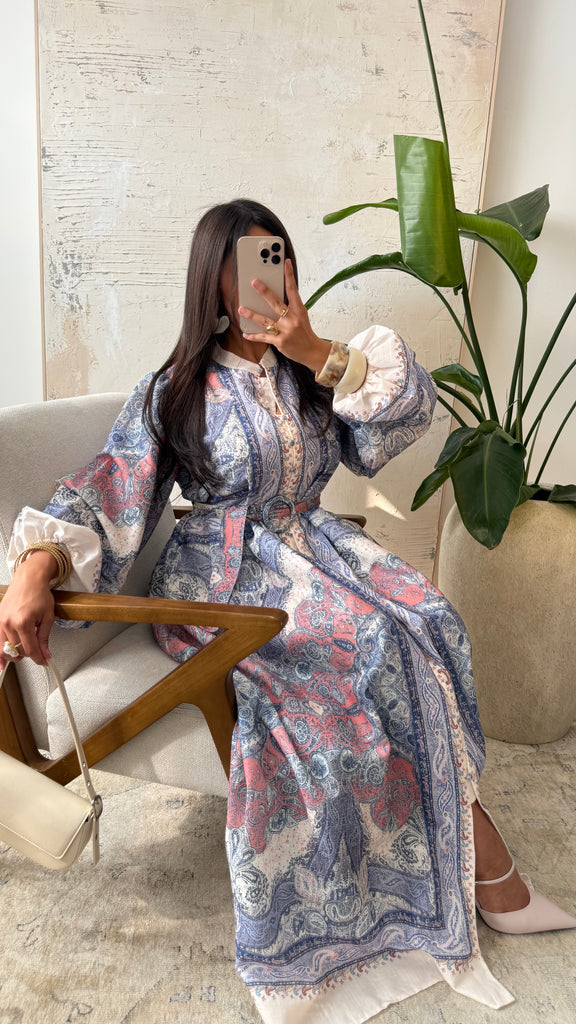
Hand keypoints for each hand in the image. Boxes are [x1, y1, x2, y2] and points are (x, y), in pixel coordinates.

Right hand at [0, 553, 55, 668]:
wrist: (29, 579)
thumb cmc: (39, 593)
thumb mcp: (47, 617)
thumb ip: (44, 638)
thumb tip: (45, 654)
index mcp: (23, 622)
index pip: (30, 649)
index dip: (38, 658)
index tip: (44, 662)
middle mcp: (9, 623)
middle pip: (17, 651)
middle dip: (28, 655)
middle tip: (36, 653)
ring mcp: (0, 621)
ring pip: (5, 649)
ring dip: (15, 654)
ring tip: (22, 654)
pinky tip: (1, 662)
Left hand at [238, 258, 330, 372]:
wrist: (312, 351)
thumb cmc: (305, 332)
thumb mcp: (301, 316)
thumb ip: (290, 307)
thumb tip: (274, 298)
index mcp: (299, 310)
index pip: (293, 290)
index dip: (289, 275)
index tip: (285, 262)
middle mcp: (292, 319)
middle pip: (276, 303)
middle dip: (264, 292)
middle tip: (254, 282)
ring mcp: (285, 331)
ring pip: (265, 321)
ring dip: (252, 315)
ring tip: (241, 308)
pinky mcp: (280, 342)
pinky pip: (263, 337)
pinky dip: (254, 336)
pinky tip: (245, 334)